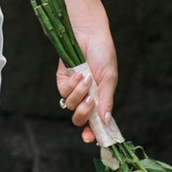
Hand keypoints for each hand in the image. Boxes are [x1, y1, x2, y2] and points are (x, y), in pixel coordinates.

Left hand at [56, 13, 116, 142]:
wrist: (88, 33)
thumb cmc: (103, 53)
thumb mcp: (109, 78)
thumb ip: (107, 100)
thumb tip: (106, 121)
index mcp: (100, 98)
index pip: (95, 122)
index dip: (93, 133)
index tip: (91, 138)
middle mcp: (86, 96)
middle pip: (79, 118)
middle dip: (83, 113)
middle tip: (90, 101)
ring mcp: (74, 89)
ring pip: (70, 105)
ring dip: (78, 93)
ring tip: (86, 77)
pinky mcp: (62, 80)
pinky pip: (63, 92)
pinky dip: (71, 84)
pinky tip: (78, 73)